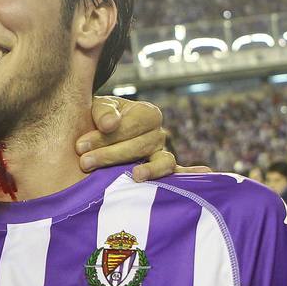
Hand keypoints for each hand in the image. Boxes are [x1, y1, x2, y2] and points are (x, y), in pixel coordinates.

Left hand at [75, 96, 208, 181]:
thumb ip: (102, 111)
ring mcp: (161, 154)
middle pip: (142, 144)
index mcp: (145, 113)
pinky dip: (192, 174)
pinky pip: (178, 174)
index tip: (80, 145)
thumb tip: (110, 124)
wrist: (89, 139)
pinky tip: (206, 174)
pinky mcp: (160, 173)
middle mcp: (158, 133)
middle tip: (85, 162)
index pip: (133, 123)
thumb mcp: (94, 109)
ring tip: (135, 176)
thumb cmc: (93, 122)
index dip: (108, 135)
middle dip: (111, 154)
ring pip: (162, 162)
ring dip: (149, 170)